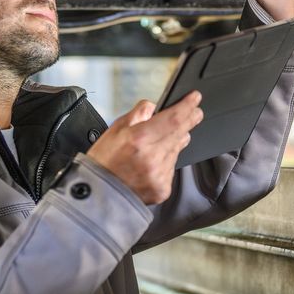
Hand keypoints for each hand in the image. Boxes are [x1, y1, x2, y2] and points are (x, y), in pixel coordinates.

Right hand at [86, 91, 202, 204]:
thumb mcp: (114, 130)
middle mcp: (152, 158)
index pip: (173, 119)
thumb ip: (137, 115)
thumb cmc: (103, 163)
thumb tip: (153, 107)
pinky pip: (171, 167)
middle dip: (189, 120)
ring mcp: (160, 175)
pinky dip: (166, 160)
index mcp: (139, 139)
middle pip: (181, 133)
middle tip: (194, 112)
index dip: (187, 107)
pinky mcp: (163, 188)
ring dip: (175, 141)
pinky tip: (152, 161)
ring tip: (160, 140)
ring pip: (177, 150)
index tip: (194, 98)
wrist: (99, 195)